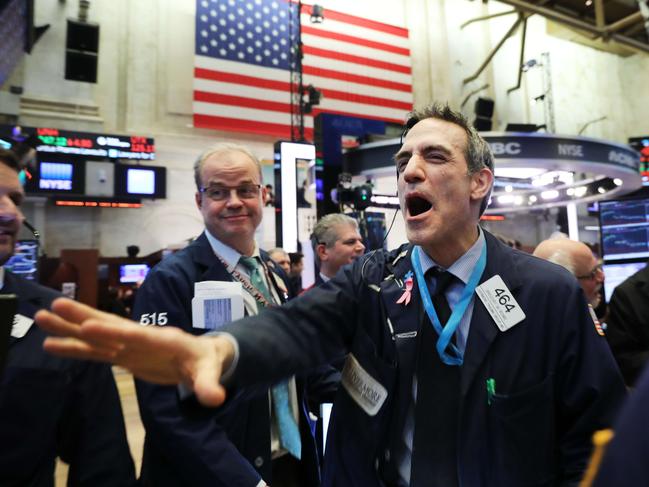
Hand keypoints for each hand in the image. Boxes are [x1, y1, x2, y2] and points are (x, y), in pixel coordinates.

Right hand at [35, 298, 233, 406]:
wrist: (202, 356)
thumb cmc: (206, 362)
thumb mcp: (210, 373)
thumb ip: (209, 385)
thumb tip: (215, 399)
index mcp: (162, 339)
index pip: (135, 334)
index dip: (113, 331)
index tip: (89, 326)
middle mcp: (141, 338)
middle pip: (110, 325)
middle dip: (83, 316)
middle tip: (54, 305)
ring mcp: (129, 346)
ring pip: (97, 335)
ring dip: (70, 328)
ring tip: (42, 317)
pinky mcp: (124, 355)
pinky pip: (95, 352)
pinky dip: (74, 348)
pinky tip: (51, 344)